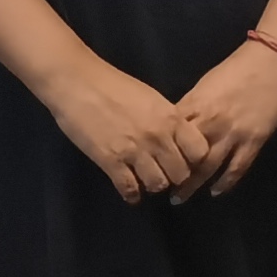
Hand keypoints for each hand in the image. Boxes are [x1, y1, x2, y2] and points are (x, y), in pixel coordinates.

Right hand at [43, 53, 210, 203]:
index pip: (200, 152)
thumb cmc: (114, 85)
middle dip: (174, 176)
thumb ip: (167, 120)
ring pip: (158, 185)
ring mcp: (135, 150)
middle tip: (163, 172)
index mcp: (171, 118)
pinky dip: (131, 194)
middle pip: (181, 174)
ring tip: (144, 179)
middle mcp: (158, 137)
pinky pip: (130, 189)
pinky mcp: (111, 161)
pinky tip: (129, 190)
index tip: (184, 159)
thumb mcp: (151, 98)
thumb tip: (177, 139)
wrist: (77, 82)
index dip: (194, 160)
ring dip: (152, 185)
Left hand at [172, 39, 276, 194]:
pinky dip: (226, 182)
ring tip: (180, 198)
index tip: (148, 163)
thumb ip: (192, 105)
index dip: (158, 150)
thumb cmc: (239, 67)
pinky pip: (237, 167)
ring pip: (208, 166)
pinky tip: (216, 191)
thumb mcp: (207, 83)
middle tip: (158, 187)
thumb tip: (177, 125)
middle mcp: (211, 121)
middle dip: (170, 173)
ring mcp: (234, 133)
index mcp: (196, 104)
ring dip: (192, 185)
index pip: (170, 134)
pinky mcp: (254, 140)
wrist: (275, 61)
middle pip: (184, 154)